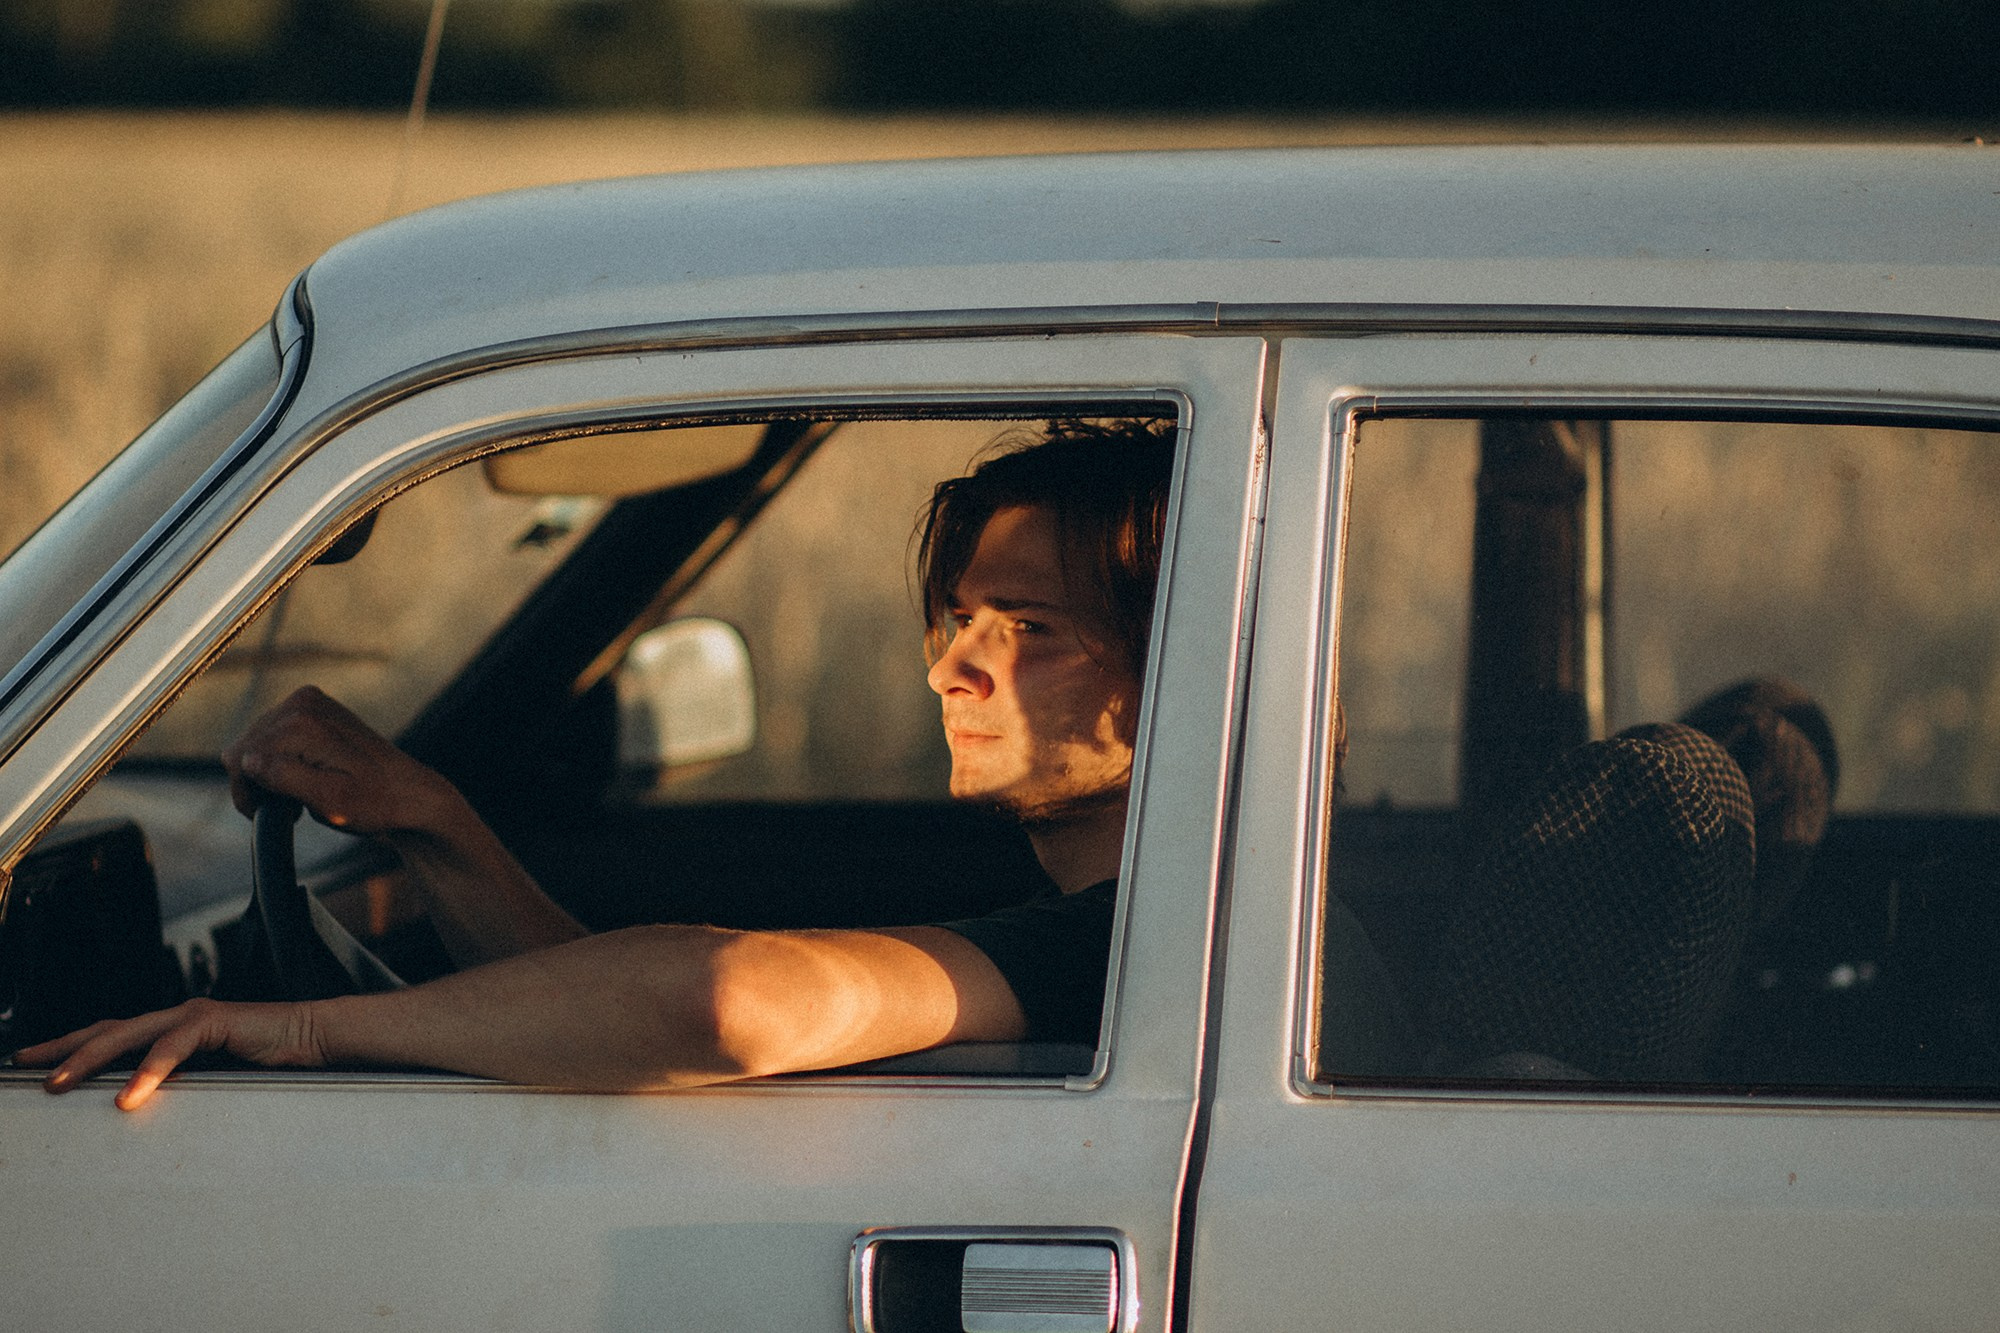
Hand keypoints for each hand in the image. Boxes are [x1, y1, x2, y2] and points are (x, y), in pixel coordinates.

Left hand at [12, 999, 328, 1110]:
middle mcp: (178, 1017)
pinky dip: (147, 1072)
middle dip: (63, 1049)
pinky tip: (128, 1097)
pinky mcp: (214, 1021)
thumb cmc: (272, 1063)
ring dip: (89, 1060)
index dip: (72, 1048)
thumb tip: (142, 1113)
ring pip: (127, 1035)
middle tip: (26, 1067)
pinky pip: (171, 1048)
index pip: (112, 1036)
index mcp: (175, 1031)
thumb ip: (182, 1087)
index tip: (35, 1063)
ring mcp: (193, 1016)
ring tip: (59, 1083)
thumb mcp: (215, 1080)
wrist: (317, 1040)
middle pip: (107, 1030)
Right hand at [221, 686, 463, 836]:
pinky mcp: (316, 711)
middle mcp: (304, 702)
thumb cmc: (376, 803)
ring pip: (257, 743)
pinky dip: (282, 760)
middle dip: (257, 781)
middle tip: (288, 807)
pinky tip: (303, 778)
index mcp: (304, 721)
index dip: (247, 792)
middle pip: (244, 746)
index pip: (240, 756)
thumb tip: (248, 761)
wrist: (411, 795)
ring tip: (299, 796)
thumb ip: (285, 777)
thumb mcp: (329, 801)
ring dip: (269, 773)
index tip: (268, 813)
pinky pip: (275, 737)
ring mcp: (311, 703)